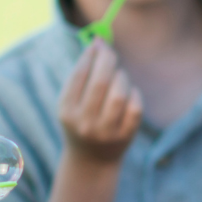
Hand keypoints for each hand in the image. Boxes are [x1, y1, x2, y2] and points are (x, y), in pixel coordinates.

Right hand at [58, 39, 143, 164]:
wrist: (91, 160)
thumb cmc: (82, 119)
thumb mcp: (73, 101)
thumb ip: (82, 73)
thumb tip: (98, 41)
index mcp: (66, 110)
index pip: (79, 75)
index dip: (91, 55)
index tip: (98, 44)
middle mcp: (84, 122)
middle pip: (101, 81)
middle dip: (108, 60)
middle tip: (111, 51)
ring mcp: (105, 132)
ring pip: (119, 93)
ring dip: (121, 77)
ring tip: (119, 76)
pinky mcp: (125, 136)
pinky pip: (135, 106)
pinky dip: (134, 94)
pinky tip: (129, 92)